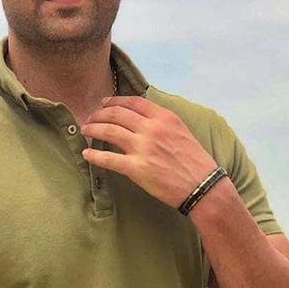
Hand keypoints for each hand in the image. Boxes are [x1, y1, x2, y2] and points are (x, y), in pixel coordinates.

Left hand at [80, 96, 219, 208]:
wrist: (203, 187)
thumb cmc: (195, 161)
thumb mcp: (182, 131)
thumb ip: (162, 123)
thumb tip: (142, 118)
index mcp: (164, 118)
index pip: (133, 102)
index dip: (115, 101)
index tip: (104, 103)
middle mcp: (152, 129)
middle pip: (117, 114)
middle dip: (99, 114)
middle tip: (90, 118)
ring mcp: (143, 148)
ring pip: (109, 131)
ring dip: (93, 129)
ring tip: (85, 130)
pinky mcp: (136, 168)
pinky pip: (108, 159)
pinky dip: (94, 155)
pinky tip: (86, 154)